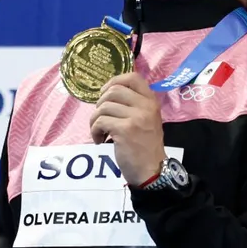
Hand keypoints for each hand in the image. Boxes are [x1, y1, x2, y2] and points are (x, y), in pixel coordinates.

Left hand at [89, 72, 166, 186]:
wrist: (152, 170)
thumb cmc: (146, 146)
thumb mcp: (147, 119)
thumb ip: (134, 105)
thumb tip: (108, 94)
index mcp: (151, 101)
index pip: (133, 77)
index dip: (114, 81)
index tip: (105, 93)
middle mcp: (145, 106)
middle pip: (113, 91)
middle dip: (100, 104)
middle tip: (101, 118)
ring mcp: (136, 117)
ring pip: (103, 107)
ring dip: (95, 120)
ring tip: (100, 132)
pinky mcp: (125, 130)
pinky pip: (100, 122)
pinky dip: (94, 131)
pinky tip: (99, 140)